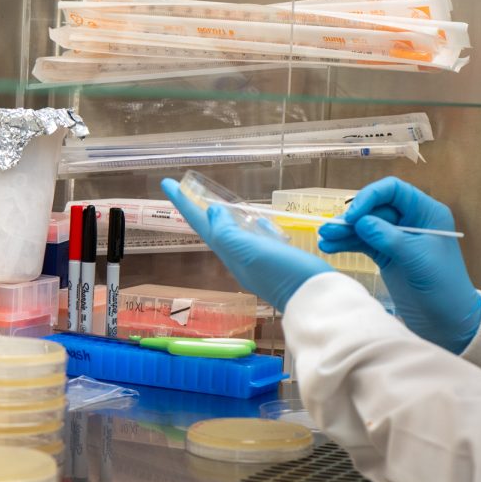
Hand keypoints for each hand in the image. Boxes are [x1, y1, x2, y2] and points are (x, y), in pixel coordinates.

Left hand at [161, 178, 334, 311]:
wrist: (313, 299)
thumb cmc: (281, 273)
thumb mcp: (248, 252)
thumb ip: (227, 232)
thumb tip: (213, 212)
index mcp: (230, 253)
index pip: (201, 224)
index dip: (184, 203)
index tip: (167, 182)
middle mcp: (240, 257)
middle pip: (214, 227)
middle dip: (197, 208)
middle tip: (184, 188)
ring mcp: (258, 261)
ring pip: (234, 232)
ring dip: (223, 216)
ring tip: (216, 202)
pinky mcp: (277, 261)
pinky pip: (258, 239)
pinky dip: (253, 227)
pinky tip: (259, 221)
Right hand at [318, 177, 480, 353]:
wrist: (449, 320)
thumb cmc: (443, 285)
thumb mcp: (418, 259)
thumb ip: (389, 238)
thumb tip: (361, 222)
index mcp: (426, 212)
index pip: (393, 191)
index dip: (370, 197)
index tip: (353, 214)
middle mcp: (410, 220)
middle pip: (375, 208)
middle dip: (352, 218)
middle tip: (328, 229)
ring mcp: (396, 237)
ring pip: (366, 226)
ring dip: (345, 232)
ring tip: (323, 239)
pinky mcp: (386, 254)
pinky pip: (363, 243)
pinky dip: (347, 244)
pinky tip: (330, 247)